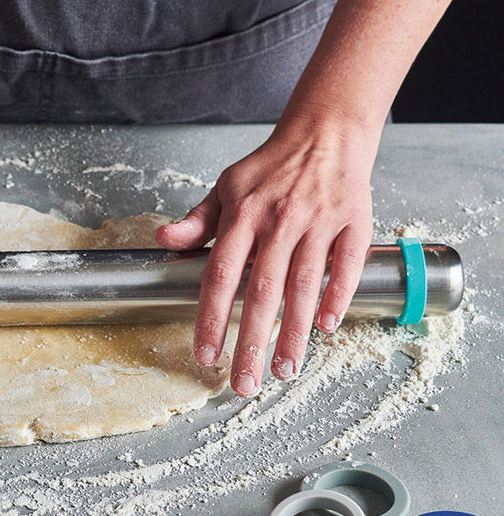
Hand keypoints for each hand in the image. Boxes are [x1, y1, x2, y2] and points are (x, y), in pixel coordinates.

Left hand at [157, 110, 376, 396]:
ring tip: (284, 370)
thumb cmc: (271, 167)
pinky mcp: (352, 222)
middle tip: (244, 382)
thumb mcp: (225, 187)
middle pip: (261, 291)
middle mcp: (278, 220)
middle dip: (251, 342)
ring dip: (293, 332)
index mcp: (242, 214)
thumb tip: (163, 239)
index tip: (206, 354)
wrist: (325, 132)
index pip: (220, 275)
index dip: (212, 318)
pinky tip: (325, 328)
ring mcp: (317, 221)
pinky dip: (337, 296)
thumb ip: (196, 221)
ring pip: (304, 285)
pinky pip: (345, 265)